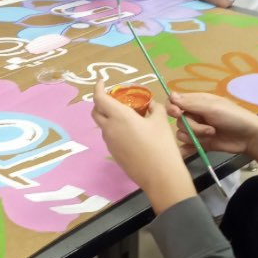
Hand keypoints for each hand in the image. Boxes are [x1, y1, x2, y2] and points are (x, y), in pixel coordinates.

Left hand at [92, 81, 194, 210]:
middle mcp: (110, 129)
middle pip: (96, 112)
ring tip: (127, 116)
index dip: (98, 88)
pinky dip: (115, 130)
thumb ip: (154, 108)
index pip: (99, 98)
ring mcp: (110, 143)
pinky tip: (131, 133)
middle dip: (100, 102)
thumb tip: (150, 104)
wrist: (161, 176)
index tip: (102, 81)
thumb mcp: (161, 121)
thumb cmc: (161, 145)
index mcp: (119, 116)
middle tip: (114, 98)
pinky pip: (110, 137)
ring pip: (103, 126)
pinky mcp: (114, 155)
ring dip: (109, 117)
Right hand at [167, 92, 257, 157]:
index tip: (177, 113)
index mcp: (196, 102)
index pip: (174, 102)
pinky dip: (187, 149)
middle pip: (178, 121)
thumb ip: (190, 103)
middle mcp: (194, 115)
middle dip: (192, 126)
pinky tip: (195, 149)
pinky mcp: (199, 143)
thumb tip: (170, 95)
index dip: (172, 108)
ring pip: (181, 134)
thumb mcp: (212, 107)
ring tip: (212, 135)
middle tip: (209, 128)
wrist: (249, 137)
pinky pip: (185, 146)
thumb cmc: (233, 117)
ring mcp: (197, 130)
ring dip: (196, 136)